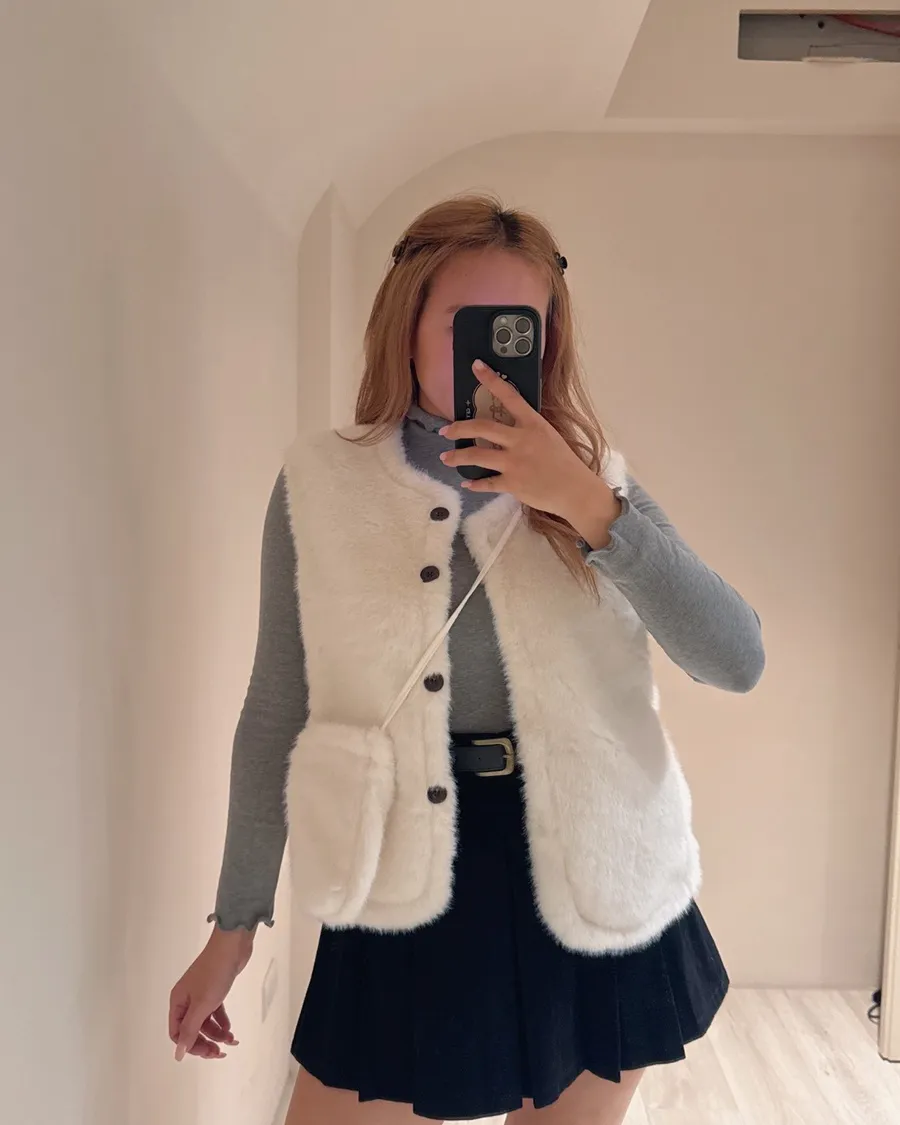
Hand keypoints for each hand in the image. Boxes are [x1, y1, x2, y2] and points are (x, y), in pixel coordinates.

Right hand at [168, 926, 253, 1060]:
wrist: (232, 946)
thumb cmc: (215, 973)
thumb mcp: (202, 1005)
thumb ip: (190, 1030)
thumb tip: (178, 1054)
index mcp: (177, 1002)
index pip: (177, 1033)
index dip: (190, 1046)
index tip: (207, 1052)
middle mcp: (186, 999)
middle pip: (191, 1029)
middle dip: (205, 1042)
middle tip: (220, 1052)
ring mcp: (200, 994)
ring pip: (204, 1021)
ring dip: (216, 1033)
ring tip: (231, 1040)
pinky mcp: (214, 989)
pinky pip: (214, 1011)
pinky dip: (221, 1021)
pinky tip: (230, 1028)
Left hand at [439, 361, 620, 545]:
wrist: (576, 490)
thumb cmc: (564, 462)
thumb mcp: (549, 436)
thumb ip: (527, 430)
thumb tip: (505, 427)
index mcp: (533, 424)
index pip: (509, 396)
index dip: (491, 380)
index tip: (476, 366)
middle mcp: (521, 440)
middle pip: (482, 427)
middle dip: (459, 428)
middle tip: (445, 431)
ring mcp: (515, 462)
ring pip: (477, 455)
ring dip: (457, 457)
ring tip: (445, 458)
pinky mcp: (512, 483)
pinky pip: (486, 483)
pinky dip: (475, 484)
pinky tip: (467, 483)